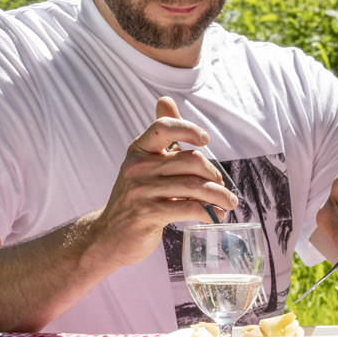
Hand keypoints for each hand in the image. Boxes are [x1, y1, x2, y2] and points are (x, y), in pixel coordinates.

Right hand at [90, 96, 237, 268]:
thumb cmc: (134, 197)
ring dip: (219, 196)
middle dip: (214, 175)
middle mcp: (138, 167)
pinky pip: (189, 208)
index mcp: (139, 150)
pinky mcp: (147, 214)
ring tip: (229, 203)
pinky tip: (214, 215)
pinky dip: (208, 212)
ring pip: (194, 186)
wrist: (108, 235)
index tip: (205, 139)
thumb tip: (166, 101)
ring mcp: (141, 191)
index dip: (188, 129)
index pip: (163, 128)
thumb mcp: (144, 164)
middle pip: (191, 161)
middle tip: (222, 187)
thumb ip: (161, 136)